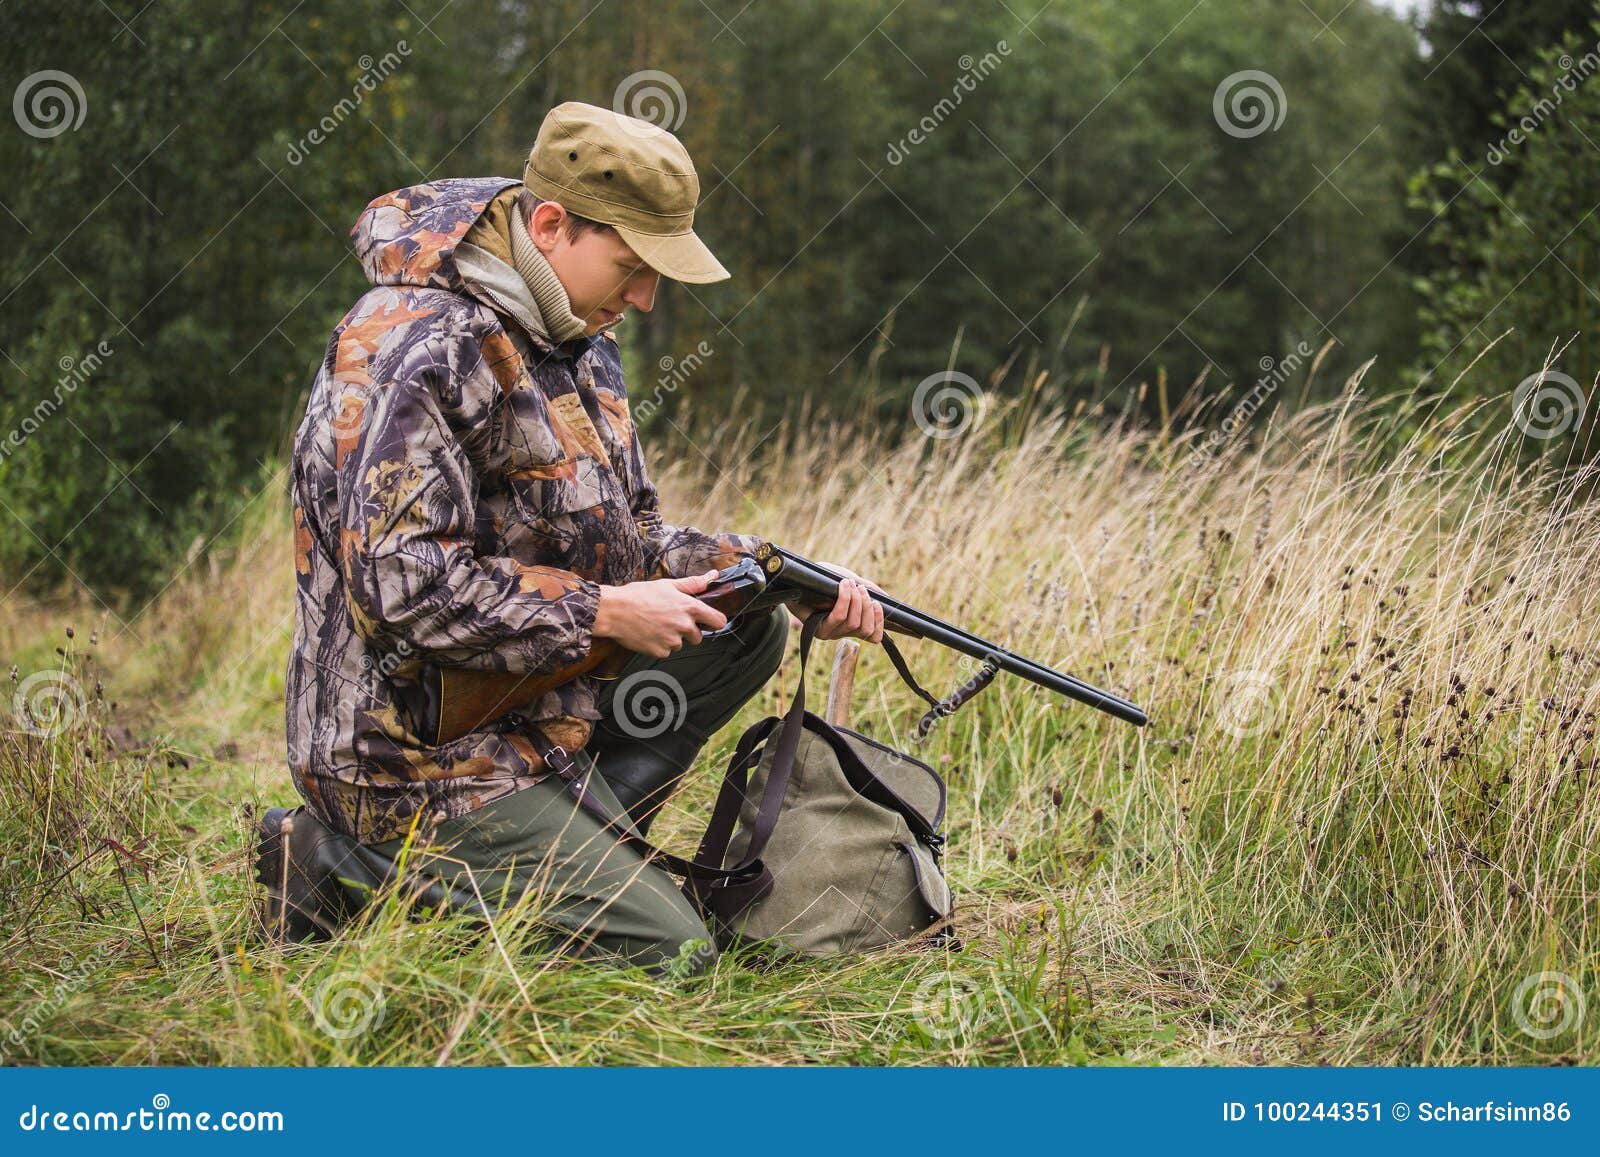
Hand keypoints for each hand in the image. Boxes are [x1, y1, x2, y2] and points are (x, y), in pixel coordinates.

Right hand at [594, 570, 727, 657]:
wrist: (614, 611)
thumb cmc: (638, 595)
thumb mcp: (667, 584)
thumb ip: (693, 583)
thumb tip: (712, 575)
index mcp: (689, 608)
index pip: (718, 621)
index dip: (714, 621)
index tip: (708, 621)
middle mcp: (684, 626)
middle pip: (698, 636)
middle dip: (688, 631)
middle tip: (670, 620)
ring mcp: (673, 641)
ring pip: (680, 644)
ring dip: (672, 638)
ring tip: (655, 625)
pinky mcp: (660, 652)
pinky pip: (666, 651)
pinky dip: (659, 645)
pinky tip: (649, 633)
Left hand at [798, 561, 885, 643]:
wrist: (799, 580)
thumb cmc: (825, 582)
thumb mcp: (852, 583)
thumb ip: (869, 590)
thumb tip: (886, 598)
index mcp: (853, 625)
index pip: (873, 637)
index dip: (879, 623)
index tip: (878, 603)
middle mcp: (843, 633)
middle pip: (864, 628)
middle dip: (866, 606)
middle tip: (860, 589)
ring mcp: (831, 633)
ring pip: (853, 622)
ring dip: (855, 600)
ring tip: (850, 584)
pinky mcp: (819, 630)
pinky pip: (838, 616)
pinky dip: (844, 599)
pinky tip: (843, 586)